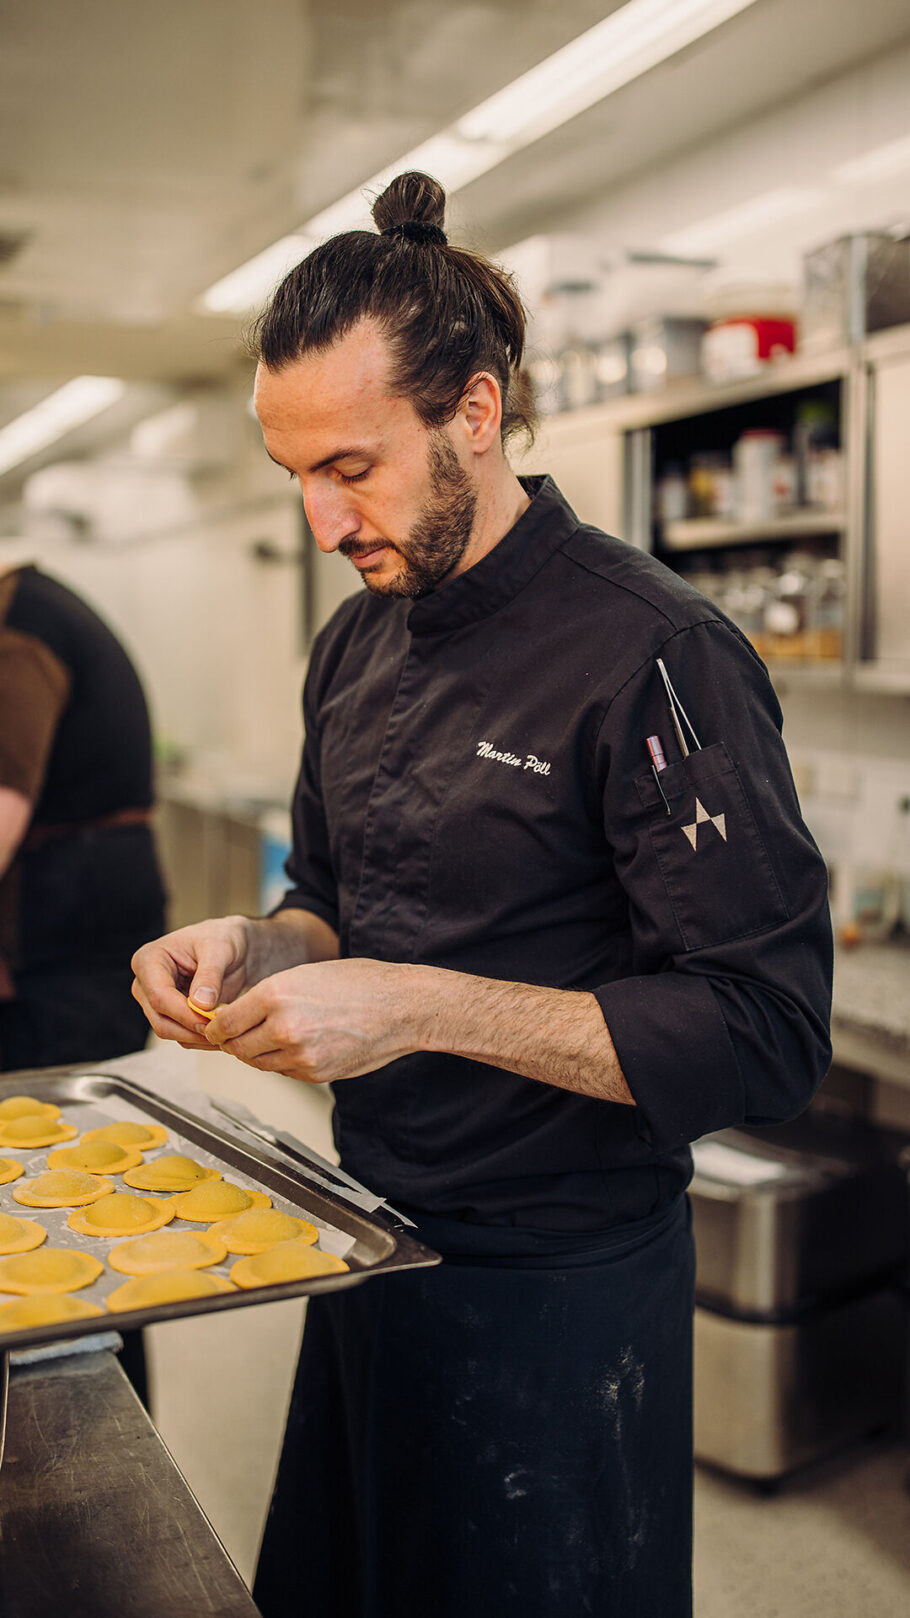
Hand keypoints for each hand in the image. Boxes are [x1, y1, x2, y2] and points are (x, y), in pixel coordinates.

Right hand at [131, 917, 253, 1047]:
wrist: (235, 947)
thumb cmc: (223, 938)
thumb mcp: (220, 948)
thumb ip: (210, 975)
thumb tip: (200, 1004)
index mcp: (148, 960)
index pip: (159, 996)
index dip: (184, 1013)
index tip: (212, 1021)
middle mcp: (145, 983)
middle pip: (160, 1020)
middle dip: (191, 1029)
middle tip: (222, 1030)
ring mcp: (155, 1001)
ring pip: (169, 1031)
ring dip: (197, 1037)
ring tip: (226, 1032)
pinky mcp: (169, 1014)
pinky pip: (181, 1035)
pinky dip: (200, 1038)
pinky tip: (221, 1032)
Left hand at [204, 958, 420, 1082]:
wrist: (402, 1007)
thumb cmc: (360, 983)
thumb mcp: (305, 974)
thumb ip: (268, 996)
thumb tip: (238, 1017)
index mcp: (276, 995)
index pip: (224, 1022)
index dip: (214, 1026)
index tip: (214, 1026)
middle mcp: (284, 1027)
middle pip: (236, 1047)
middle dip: (232, 1042)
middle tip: (233, 1035)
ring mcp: (300, 1055)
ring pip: (257, 1062)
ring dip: (255, 1053)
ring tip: (266, 1038)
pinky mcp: (315, 1074)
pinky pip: (282, 1071)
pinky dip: (280, 1061)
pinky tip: (293, 1045)